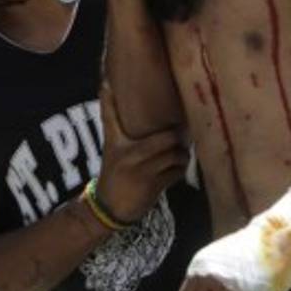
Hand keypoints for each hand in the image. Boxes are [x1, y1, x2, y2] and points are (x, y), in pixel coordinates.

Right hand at [93, 82, 187, 223]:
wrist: (109, 207)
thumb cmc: (114, 170)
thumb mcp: (110, 145)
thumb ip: (112, 117)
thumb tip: (106, 84)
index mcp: (117, 142)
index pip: (112, 114)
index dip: (110, 96)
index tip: (121, 83)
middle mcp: (129, 155)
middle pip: (168, 138)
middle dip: (179, 138)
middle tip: (184, 134)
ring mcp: (142, 172)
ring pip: (175, 156)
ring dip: (182, 155)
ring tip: (181, 153)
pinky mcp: (153, 187)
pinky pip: (176, 174)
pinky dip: (179, 171)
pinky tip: (176, 169)